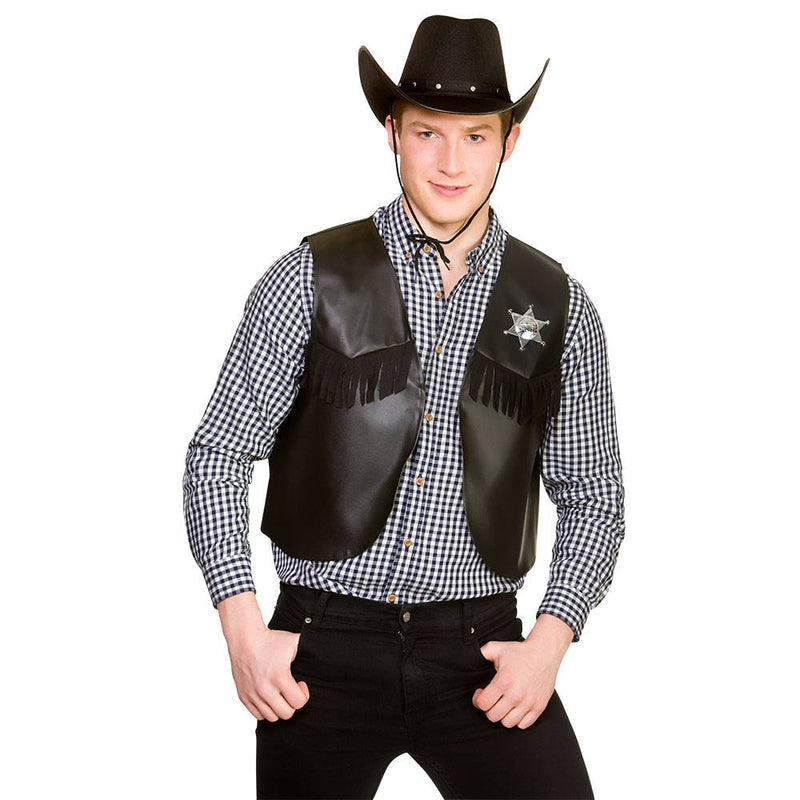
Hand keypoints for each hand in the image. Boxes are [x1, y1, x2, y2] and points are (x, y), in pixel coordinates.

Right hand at [217, 592, 310, 721]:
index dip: (303, 694)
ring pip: (272, 717)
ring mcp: (253, 694)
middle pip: (286, 714)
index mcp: (279, 677)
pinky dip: (266, 709)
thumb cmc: (271, 640)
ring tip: (280, 693)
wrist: (245, 638)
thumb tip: (328, 653)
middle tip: (291, 690)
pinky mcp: (243, 696)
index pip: (298, 703)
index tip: (300, 683)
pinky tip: (269, 696)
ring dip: (279, 707)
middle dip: (292, 703)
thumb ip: (311, 649)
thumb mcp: (294, 642)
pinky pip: (258, 715)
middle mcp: (265, 689)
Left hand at [471, 614, 572, 728]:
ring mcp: (529, 702)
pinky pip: (523, 725)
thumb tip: (467, 659)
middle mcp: (516, 694)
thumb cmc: (519, 651)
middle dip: (488, 708)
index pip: (483, 704)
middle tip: (491, 699)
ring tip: (502, 703)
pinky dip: (517, 719)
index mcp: (504, 681)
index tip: (481, 693)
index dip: (478, 700)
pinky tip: (515, 707)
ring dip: (502, 715)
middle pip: (493, 716)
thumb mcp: (496, 648)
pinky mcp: (539, 707)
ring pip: (508, 723)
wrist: (544, 652)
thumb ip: (480, 654)